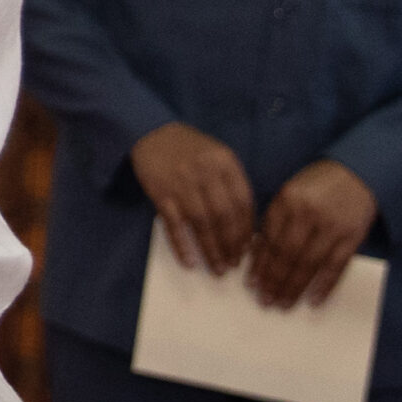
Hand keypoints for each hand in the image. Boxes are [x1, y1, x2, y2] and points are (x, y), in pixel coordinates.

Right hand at [128, 121, 255, 274]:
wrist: (153, 132)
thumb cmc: (191, 149)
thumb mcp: (218, 156)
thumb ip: (232, 184)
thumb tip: (246, 225)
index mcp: (225, 163)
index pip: (242, 202)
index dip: (246, 229)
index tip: (248, 250)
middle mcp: (205, 172)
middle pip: (223, 215)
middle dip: (231, 244)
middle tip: (233, 265)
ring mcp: (181, 183)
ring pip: (200, 223)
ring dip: (210, 249)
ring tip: (218, 268)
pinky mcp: (159, 193)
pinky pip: (172, 224)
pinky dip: (181, 244)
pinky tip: (189, 261)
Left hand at [249, 159, 377, 310]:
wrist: (359, 173)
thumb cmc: (318, 186)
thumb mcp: (291, 193)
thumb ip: (276, 220)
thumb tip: (258, 255)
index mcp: (288, 201)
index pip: (270, 238)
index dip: (260, 264)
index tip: (251, 284)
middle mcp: (309, 213)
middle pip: (288, 254)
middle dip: (275, 280)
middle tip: (265, 300)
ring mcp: (333, 226)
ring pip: (310, 263)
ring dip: (295, 287)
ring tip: (283, 303)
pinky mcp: (353, 236)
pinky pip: (337, 265)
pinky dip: (325, 285)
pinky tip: (314, 300)